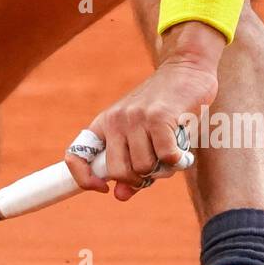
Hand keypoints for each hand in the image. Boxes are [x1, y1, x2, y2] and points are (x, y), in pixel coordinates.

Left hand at [67, 46, 219, 200]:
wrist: (187, 69)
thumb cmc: (166, 108)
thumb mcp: (141, 135)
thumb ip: (130, 164)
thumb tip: (120, 195)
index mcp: (105, 124)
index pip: (76, 154)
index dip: (83, 178)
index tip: (103, 189)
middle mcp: (116, 120)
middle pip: (118, 172)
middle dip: (139, 179)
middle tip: (155, 167)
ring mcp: (136, 118)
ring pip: (144, 167)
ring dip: (163, 169)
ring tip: (171, 152)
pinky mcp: (159, 117)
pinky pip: (166, 157)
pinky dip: (177, 161)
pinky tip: (182, 150)